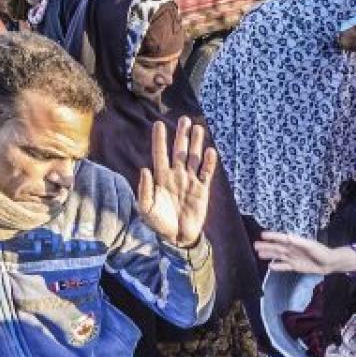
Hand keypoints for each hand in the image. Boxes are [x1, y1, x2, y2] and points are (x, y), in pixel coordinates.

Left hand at [139, 117, 216, 246]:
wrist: (177, 237)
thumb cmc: (159, 223)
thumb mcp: (146, 208)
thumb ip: (145, 189)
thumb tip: (145, 168)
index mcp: (161, 177)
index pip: (160, 154)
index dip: (159, 140)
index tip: (158, 124)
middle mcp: (176, 175)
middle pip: (179, 151)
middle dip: (181, 135)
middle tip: (184, 119)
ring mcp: (190, 181)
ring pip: (194, 158)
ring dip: (196, 143)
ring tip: (198, 128)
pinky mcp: (202, 189)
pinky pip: (206, 173)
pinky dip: (208, 162)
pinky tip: (210, 150)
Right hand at [256, 231, 355, 274]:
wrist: (329, 263)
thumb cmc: (321, 252)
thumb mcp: (310, 245)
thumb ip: (298, 241)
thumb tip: (287, 236)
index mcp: (295, 242)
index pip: (281, 238)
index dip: (272, 236)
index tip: (262, 234)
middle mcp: (292, 249)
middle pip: (277, 247)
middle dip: (266, 246)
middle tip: (255, 245)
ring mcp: (293, 258)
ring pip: (278, 256)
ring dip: (269, 255)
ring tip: (258, 253)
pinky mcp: (295, 266)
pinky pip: (284, 266)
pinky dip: (277, 266)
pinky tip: (270, 266)